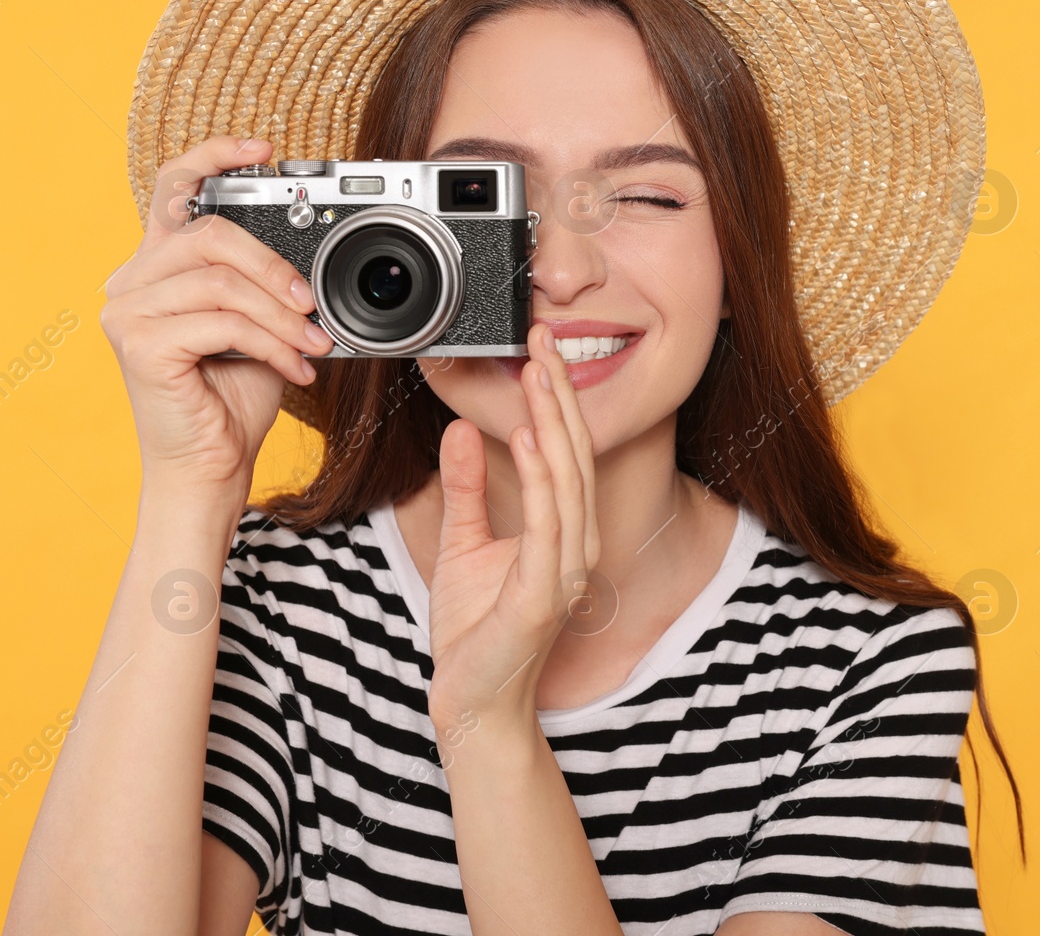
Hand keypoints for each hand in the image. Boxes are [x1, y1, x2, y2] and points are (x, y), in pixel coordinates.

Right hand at [101, 135, 333, 492]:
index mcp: (159, 266)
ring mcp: (129, 312)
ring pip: (222, 281)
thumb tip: (316, 261)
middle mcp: (132, 280)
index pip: (175, 188)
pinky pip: (221, 323)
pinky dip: (271, 343)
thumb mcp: (262, 326)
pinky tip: (295, 368)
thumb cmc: (234, 397)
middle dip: (276, 267)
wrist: (212, 465)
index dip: (215, 158)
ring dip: (282, 315)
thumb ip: (270, 286)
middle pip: (210, 233)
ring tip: (313, 345)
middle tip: (313, 305)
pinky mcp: (140, 345)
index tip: (265, 150)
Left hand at [424, 321, 600, 736]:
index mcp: (564, 532)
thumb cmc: (474, 633)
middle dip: (558, 391)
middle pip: (573, 452)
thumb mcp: (463, 543)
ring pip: (567, 477)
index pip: (565, 451)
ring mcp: (566, 568)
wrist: (472, 703)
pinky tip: (531, 435)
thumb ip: (467, 488)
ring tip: (537, 370)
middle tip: (542, 336)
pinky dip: (542, 474)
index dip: (554, 398)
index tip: (537, 348)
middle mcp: (576, 544)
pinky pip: (548, 520)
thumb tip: (464, 430)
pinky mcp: (546, 590)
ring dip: (554, 419)